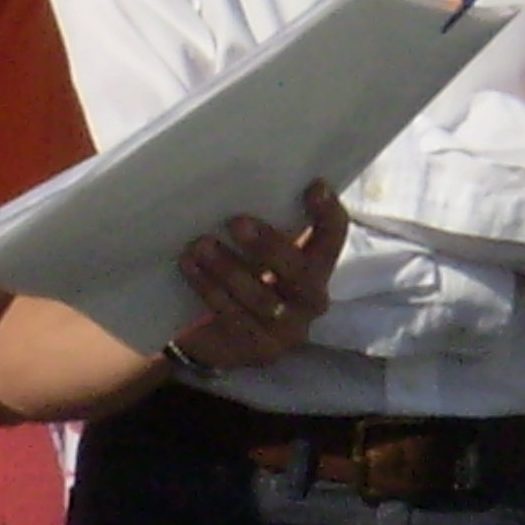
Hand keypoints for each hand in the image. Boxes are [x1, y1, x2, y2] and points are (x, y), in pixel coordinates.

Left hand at [168, 180, 347, 371]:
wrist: (211, 333)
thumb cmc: (236, 274)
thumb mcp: (252, 249)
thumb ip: (258, 222)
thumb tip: (235, 174)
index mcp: (315, 265)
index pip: (333, 237)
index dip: (328, 214)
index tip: (313, 185)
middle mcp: (311, 298)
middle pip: (302, 273)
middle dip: (270, 246)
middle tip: (236, 221)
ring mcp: (289, 329)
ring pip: (263, 299)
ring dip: (229, 270)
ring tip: (200, 245)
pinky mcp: (261, 350)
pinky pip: (236, 318)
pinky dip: (209, 289)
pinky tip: (190, 268)